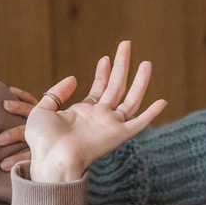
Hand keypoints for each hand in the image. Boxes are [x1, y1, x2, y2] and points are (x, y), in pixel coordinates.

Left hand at [20, 41, 166, 182]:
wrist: (51, 159)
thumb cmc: (43, 142)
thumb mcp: (42, 110)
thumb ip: (56, 93)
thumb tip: (74, 79)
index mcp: (83, 113)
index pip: (99, 89)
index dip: (103, 73)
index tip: (105, 58)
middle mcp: (100, 117)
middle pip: (116, 87)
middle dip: (122, 65)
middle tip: (126, 45)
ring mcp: (110, 125)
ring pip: (131, 99)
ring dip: (140, 82)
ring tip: (146, 63)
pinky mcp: (118, 134)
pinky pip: (139, 123)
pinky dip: (151, 113)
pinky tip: (163, 101)